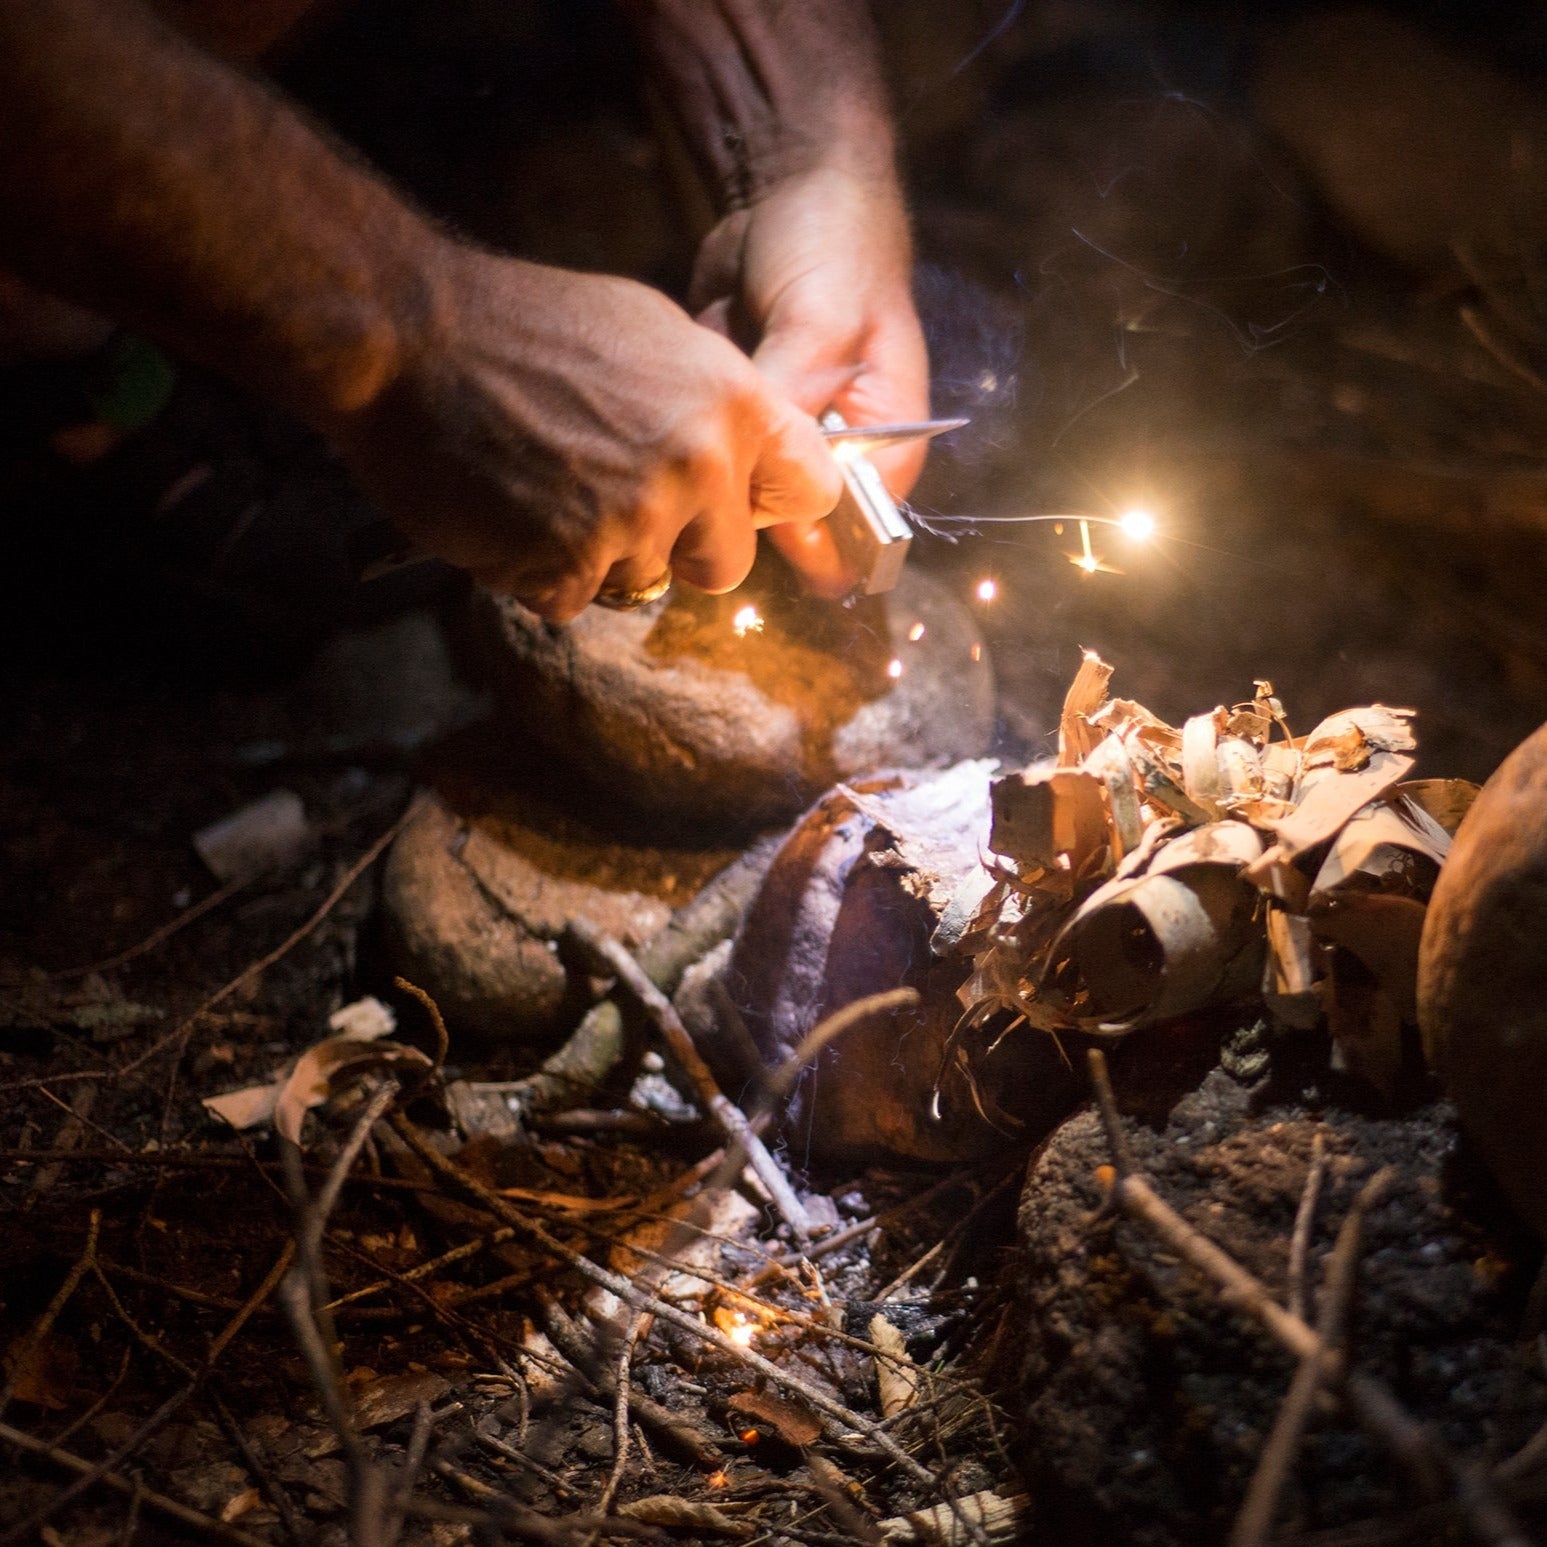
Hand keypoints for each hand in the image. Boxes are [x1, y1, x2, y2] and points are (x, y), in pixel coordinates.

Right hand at [328, 245, 840, 620]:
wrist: (410, 337)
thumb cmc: (526, 326)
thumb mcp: (653, 334)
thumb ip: (713, 404)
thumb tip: (749, 457)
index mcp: (733, 402)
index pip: (812, 488)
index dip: (770, 503)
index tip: (738, 505)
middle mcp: (699, 465)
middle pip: (726, 564)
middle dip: (678, 547)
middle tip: (616, 501)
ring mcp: (635, 519)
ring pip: (643, 582)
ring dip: (595, 555)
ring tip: (544, 486)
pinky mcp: (570, 563)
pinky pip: (573, 600)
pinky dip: (538, 571)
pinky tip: (509, 513)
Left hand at [690, 164, 929, 595]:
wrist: (787, 187)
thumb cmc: (834, 251)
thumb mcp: (820, 323)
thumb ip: (794, 404)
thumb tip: (754, 480)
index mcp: (884, 446)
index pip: (856, 531)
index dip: (804, 538)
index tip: (744, 514)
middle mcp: (835, 455)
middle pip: (791, 521)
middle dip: (743, 496)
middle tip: (702, 455)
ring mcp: (782, 439)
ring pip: (738, 489)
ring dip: (709, 460)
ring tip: (693, 408)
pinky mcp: (736, 418)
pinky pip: (704, 447)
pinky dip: (685, 424)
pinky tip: (675, 390)